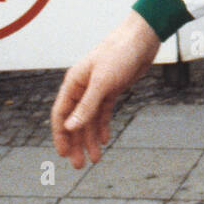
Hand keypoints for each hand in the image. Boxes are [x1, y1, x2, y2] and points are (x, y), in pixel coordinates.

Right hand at [51, 12, 160, 167]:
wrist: (142, 37)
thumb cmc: (119, 54)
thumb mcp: (103, 82)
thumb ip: (87, 105)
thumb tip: (70, 127)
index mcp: (74, 83)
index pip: (61, 114)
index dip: (60, 135)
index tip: (63, 154)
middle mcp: (82, 87)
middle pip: (75, 120)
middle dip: (77, 143)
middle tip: (79, 165)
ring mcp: (97, 88)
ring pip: (90, 119)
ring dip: (91, 138)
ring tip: (95, 159)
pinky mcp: (112, 88)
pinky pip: (103, 111)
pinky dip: (103, 125)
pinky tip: (105, 139)